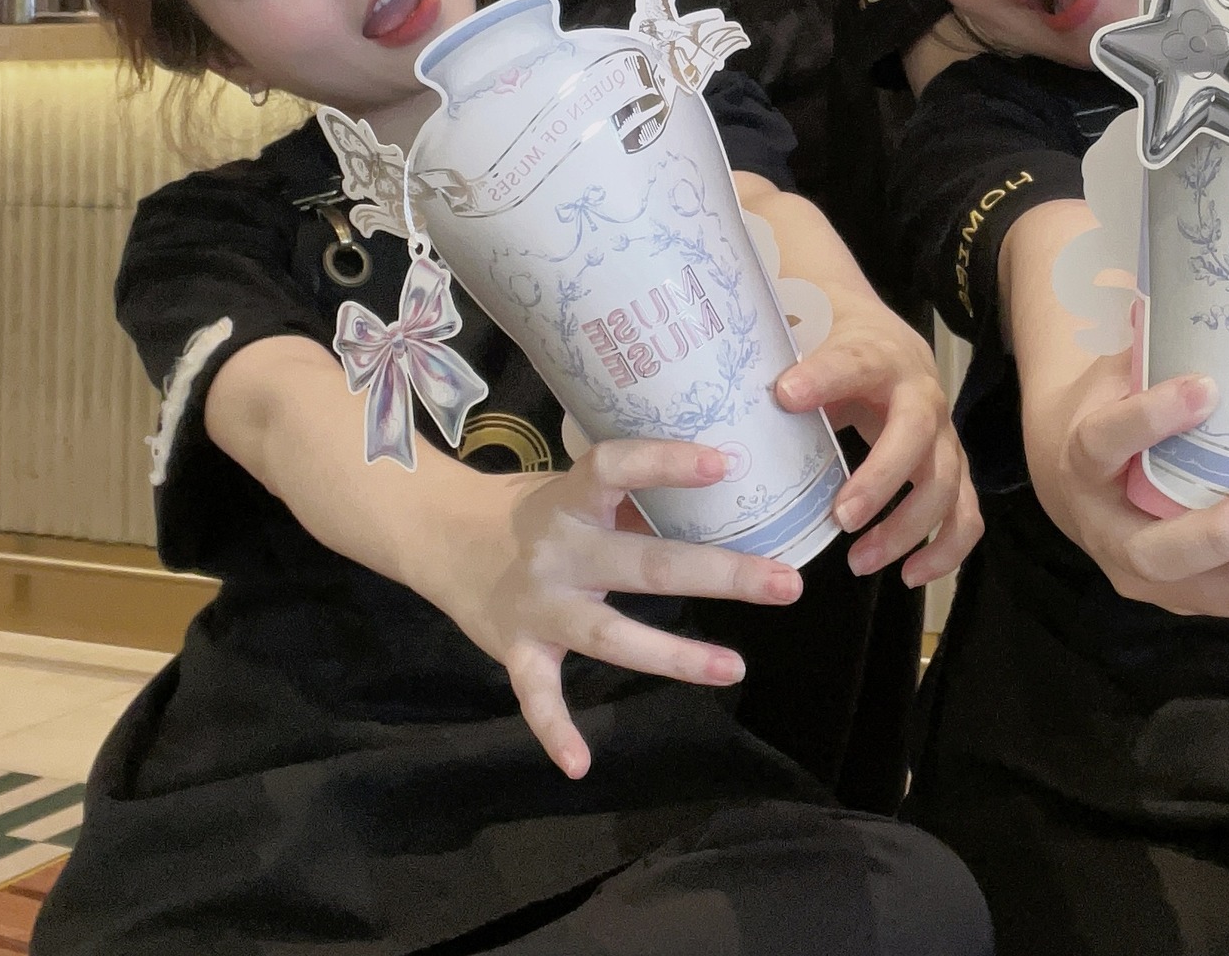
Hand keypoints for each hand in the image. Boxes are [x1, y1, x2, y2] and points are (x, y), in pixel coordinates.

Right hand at [448, 439, 802, 778]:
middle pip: (646, 564)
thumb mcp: (576, 490)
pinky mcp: (515, 650)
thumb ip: (635, 500)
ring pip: (610, 635)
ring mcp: (538, 604)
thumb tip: (722, 490)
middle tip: (787, 583)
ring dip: (674, 657)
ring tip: (736, 668)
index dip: (666, 465)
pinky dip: (554, 731)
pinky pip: (537, 696)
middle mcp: (559, 550)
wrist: (441, 537)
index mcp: (574, 498)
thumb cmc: (533, 507)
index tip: (725, 464)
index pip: (617, 468)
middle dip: (720, 574)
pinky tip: (580, 764)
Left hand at [776, 294, 981, 588]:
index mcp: (878, 353)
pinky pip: (965, 513)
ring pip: (946, 481)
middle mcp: (921, 392)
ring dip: (908, 527)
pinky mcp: (951, 467)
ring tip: (859, 561)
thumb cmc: (834, 340)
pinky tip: (911, 575)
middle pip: (915, 432)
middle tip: (840, 517)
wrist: (881, 335)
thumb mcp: (805, 335)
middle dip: (881, 478)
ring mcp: (942, 434)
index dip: (824, 377)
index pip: (854, 361)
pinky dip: (947, 549)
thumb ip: (776, 358)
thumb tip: (725, 388)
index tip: (784, 395)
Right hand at [1026, 349, 1228, 618]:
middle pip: (1162, 553)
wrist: (1080, 480)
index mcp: (1084, 464)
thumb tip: (1182, 284)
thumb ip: (1149, 341)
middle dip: (1223, 531)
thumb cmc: (1108, 407)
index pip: (1106, 442)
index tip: (1204, 386)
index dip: (1149, 418)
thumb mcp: (1115, 370)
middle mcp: (1113, 535)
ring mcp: (1157, 577)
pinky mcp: (1202, 595)